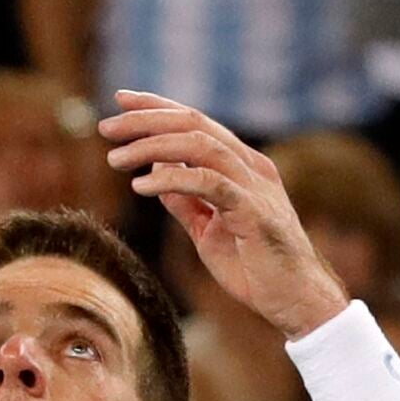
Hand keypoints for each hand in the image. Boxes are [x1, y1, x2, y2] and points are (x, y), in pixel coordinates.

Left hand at [100, 91, 346, 338]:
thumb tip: (155, 172)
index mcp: (241, 166)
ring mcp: (254, 186)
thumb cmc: (255, 267)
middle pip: (194, 123)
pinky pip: (209, 184)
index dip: (157, 107)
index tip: (120, 100)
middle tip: (106, 128)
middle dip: (146, 121)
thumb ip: (186, 201)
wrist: (293, 300)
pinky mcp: (254, 211)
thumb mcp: (208, 230)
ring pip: (200, 146)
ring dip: (152, 147)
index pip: (195, 122)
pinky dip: (173, 180)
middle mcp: (250, 166)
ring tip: (116, 158)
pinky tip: (141, 187)